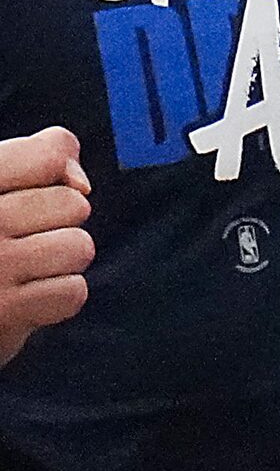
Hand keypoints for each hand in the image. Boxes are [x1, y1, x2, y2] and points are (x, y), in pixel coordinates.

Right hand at [0, 127, 91, 366]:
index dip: (53, 172)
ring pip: (79, 247)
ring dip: (62, 260)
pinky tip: (26, 297)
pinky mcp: (5, 315)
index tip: (28, 192)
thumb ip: (33, 158)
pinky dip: (58, 297)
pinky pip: (73, 292)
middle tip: (19, 239)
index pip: (48, 155)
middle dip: (59, 222)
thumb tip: (81, 182)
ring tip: (25, 268)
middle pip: (73, 203)